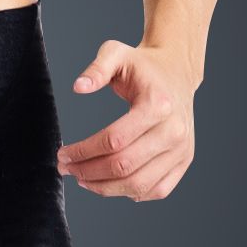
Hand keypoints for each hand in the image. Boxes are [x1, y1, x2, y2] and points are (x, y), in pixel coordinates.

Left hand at [57, 39, 195, 200]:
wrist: (176, 72)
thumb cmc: (142, 65)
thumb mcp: (116, 53)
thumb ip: (96, 69)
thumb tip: (78, 87)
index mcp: (158, 105)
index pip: (114, 139)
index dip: (83, 151)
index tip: (62, 154)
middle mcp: (174, 130)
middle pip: (124, 166)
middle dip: (88, 171)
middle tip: (66, 168)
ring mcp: (182, 149)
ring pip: (139, 184)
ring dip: (104, 187)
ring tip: (81, 178)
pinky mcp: (183, 161)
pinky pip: (156, 190)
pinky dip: (129, 193)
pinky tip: (108, 184)